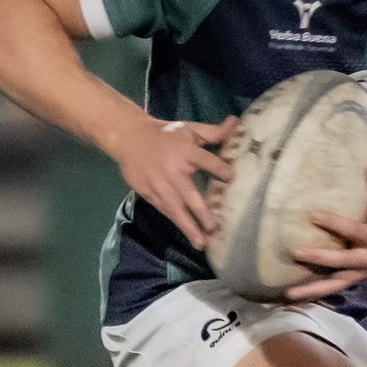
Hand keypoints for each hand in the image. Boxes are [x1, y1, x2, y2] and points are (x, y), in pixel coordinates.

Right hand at [116, 113, 235, 251]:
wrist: (130, 137)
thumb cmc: (166, 135)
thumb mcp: (189, 129)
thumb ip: (214, 132)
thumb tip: (236, 123)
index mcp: (186, 152)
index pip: (207, 162)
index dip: (220, 170)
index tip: (231, 178)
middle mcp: (173, 171)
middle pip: (190, 195)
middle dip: (202, 213)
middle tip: (214, 228)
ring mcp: (159, 185)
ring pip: (176, 209)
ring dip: (188, 227)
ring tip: (201, 243)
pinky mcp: (149, 193)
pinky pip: (164, 210)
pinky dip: (176, 222)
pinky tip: (187, 233)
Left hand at [286, 168, 366, 299]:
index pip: (352, 231)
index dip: (333, 223)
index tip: (312, 215)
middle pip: (341, 262)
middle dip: (318, 258)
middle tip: (295, 252)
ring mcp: (362, 273)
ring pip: (336, 284)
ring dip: (312, 290)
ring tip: (288, 294)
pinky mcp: (358, 280)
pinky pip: (336, 289)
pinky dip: (319, 295)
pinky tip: (298, 298)